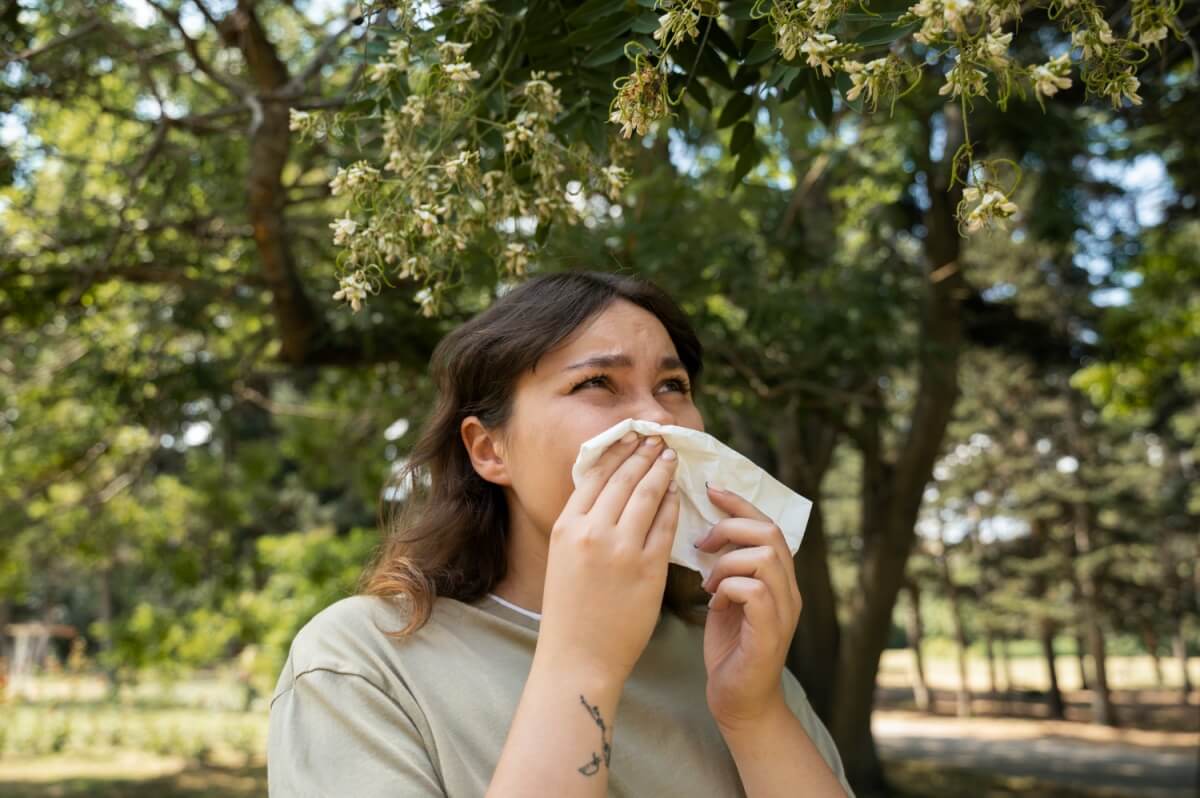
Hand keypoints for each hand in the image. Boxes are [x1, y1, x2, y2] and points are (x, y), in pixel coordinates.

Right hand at [538, 432, 680, 684]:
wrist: (578, 658)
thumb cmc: (569, 612)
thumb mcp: (562, 558)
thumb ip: (581, 525)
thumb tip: (606, 493)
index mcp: (565, 527)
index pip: (594, 475)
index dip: (615, 451)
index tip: (629, 436)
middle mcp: (592, 532)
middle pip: (623, 478)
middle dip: (642, 453)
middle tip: (656, 437)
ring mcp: (622, 550)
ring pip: (647, 495)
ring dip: (660, 470)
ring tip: (669, 456)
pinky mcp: (648, 568)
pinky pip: (666, 525)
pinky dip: (672, 504)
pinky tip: (677, 493)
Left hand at [696, 483, 801, 732]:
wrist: (739, 701)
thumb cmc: (729, 648)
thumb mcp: (725, 597)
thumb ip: (726, 567)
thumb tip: (705, 532)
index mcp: (779, 579)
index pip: (767, 524)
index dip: (740, 503)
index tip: (711, 489)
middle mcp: (789, 591)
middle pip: (770, 533)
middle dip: (731, 528)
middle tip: (704, 544)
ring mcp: (783, 612)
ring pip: (763, 558)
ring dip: (727, 562)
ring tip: (708, 582)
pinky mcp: (771, 633)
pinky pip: (754, 590)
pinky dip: (727, 588)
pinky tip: (714, 602)